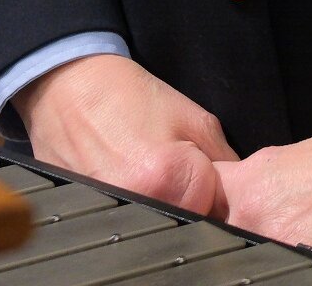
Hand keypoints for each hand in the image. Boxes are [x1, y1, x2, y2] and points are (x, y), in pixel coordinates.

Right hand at [14, 53, 234, 218]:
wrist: (69, 86)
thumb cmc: (126, 95)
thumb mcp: (191, 116)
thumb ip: (224, 159)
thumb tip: (242, 193)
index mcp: (171, 179)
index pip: (218, 208)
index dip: (214, 188)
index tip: (199, 169)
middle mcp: (141, 205)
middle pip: (187, 221)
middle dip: (189, 202)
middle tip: (170, 171)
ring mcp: (113, 217)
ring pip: (160, 226)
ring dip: (162, 207)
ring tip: (145, 173)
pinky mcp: (91, 220)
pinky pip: (129, 225)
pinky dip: (135, 209)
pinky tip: (125, 181)